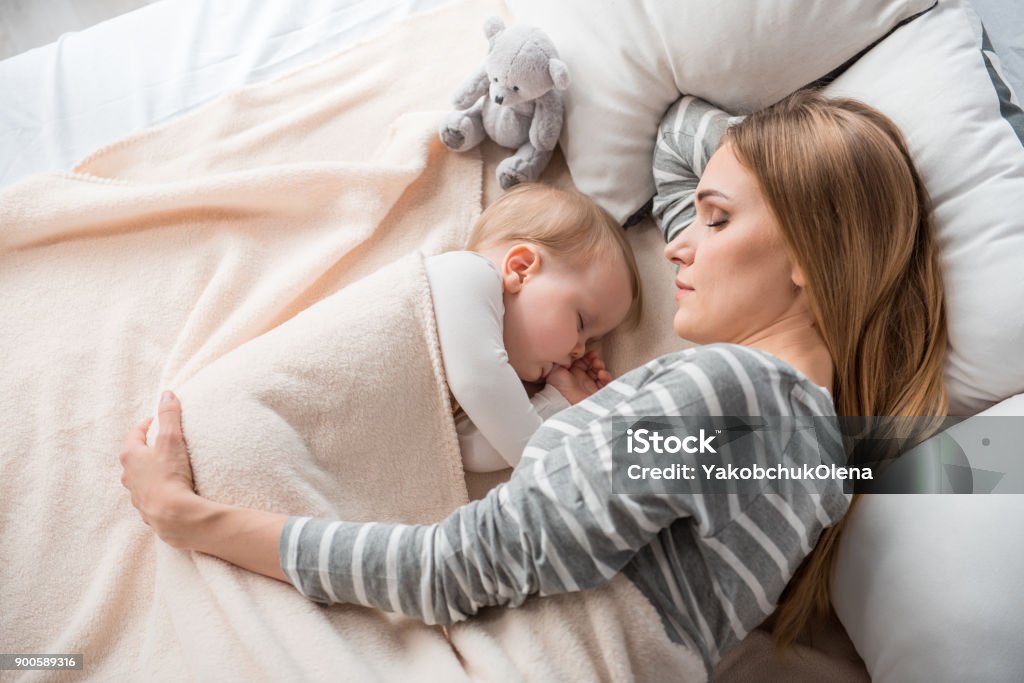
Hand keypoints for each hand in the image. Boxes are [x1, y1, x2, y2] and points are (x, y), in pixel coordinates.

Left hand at [119, 390, 202, 548]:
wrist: (173, 514)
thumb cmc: (170, 474)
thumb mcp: (172, 439)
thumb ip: (169, 415)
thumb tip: (167, 394)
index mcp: (130, 456)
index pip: (135, 434)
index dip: (147, 425)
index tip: (158, 421)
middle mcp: (128, 475)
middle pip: (135, 457)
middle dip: (147, 449)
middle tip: (162, 442)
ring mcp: (136, 494)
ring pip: (140, 478)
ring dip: (151, 471)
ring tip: (167, 467)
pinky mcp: (146, 510)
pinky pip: (149, 495)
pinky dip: (157, 489)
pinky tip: (170, 490)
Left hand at [546, 350, 612, 404]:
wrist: (560, 401)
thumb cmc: (556, 386)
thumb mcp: (555, 368)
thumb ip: (562, 359)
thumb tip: (568, 352)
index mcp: (573, 372)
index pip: (584, 361)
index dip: (588, 356)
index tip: (590, 353)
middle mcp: (582, 379)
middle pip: (593, 366)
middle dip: (596, 360)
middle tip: (594, 358)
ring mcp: (590, 386)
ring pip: (600, 373)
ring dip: (601, 367)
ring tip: (598, 365)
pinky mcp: (596, 393)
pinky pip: (606, 384)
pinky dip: (606, 377)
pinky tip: (602, 374)